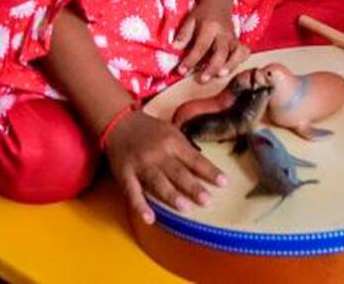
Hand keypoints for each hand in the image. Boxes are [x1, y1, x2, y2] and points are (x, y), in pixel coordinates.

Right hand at [106, 111, 226, 224]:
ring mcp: (140, 164)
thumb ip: (185, 149)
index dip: (210, 171)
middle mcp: (158, 153)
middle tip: (207, 200)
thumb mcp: (172, 133)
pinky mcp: (124, 174)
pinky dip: (140, 206)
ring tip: (186, 208)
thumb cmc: (151, 130)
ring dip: (171, 196)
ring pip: (158, 182)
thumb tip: (205, 168)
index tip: (224, 182)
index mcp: (173, 141)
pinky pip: (132, 192)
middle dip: (193, 187)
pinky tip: (149, 218)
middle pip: (178, 172)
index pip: (195, 159)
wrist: (119, 123)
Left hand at [175, 2, 247, 82]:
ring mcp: (233, 38)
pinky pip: (244, 52)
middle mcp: (224, 33)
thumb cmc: (202, 14)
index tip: (182, 70)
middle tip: (202, 79)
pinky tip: (232, 70)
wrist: (218, 3)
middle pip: (221, 52)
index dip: (191, 60)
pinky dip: (240, 62)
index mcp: (210, 26)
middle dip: (212, 67)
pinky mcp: (238, 42)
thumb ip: (183, 34)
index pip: (201, 46)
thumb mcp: (190, 20)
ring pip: (236, 53)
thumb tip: (175, 48)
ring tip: (220, 76)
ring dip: (229, 66)